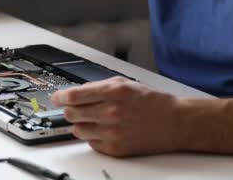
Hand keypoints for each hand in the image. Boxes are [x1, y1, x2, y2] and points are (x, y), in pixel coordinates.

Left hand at [51, 77, 183, 156]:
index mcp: (112, 93)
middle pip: (71, 113)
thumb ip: (97, 86)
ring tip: (93, 119)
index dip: (60, 97)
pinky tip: (104, 129)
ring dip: (80, 123)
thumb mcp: (124, 83)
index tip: (56, 98)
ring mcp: (112, 132)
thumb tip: (75, 92)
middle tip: (74, 108)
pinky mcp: (115, 148)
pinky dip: (92, 135)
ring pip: (77, 129)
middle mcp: (111, 112)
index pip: (73, 96)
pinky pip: (90, 142)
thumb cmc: (152, 102)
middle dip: (70, 109)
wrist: (176, 122)